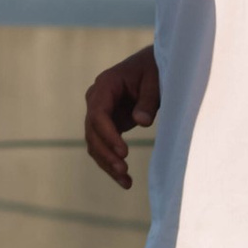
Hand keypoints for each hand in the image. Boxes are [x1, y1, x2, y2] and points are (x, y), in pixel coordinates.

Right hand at [84, 46, 159, 191]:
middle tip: (123, 170)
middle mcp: (96, 99)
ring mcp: (99, 113)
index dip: (108, 135)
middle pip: (92, 132)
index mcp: (105, 85)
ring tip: (126, 181)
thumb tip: (141, 122)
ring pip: (94, 144)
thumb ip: (148, 101)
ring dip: (107, 164)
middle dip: (106, 154)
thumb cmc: (154, 69)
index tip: (125, 152)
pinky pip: (103, 147)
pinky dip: (112, 163)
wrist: (152, 66)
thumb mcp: (155, 81)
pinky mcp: (107, 125)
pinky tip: (125, 180)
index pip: (98, 114)